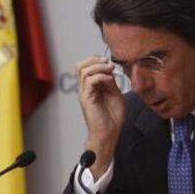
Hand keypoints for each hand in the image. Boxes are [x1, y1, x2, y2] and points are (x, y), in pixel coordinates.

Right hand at [77, 56, 124, 178]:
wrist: (108, 133)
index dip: (96, 60)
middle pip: (80, 65)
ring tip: (109, 70)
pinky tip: (109, 81)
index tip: (109, 62)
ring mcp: (84, 93)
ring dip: (99, 67)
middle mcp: (85, 88)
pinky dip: (100, 77)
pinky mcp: (86, 98)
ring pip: (83, 71)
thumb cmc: (111, 118)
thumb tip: (109, 70)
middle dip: (94, 60)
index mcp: (90, 87)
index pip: (86, 66)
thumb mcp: (115, 94)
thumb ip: (111, 82)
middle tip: (107, 64)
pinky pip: (89, 81)